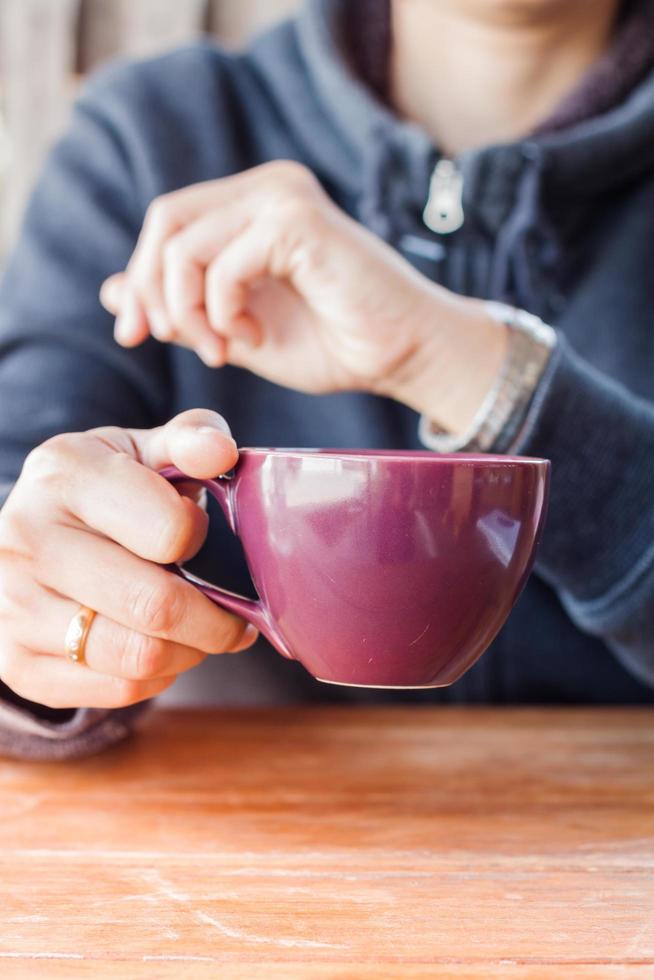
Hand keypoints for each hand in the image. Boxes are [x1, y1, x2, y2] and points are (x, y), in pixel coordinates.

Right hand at [0, 411, 256, 709]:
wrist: (32, 534)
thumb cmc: (106, 490)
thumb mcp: (144, 450)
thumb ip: (192, 440)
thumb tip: (220, 451)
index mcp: (63, 473)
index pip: (170, 531)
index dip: (202, 540)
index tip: (201, 538)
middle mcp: (25, 539)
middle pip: (155, 606)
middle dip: (216, 619)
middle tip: (235, 615)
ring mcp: (12, 605)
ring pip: (139, 657)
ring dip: (190, 651)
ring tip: (202, 631)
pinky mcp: (15, 662)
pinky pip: (116, 690)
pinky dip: (157, 676)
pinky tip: (160, 648)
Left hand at [101, 162, 506, 433]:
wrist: (406, 355)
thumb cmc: (337, 344)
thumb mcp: (239, 331)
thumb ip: (183, 309)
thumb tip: (112, 291)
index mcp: (253, 206)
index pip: (167, 222)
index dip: (139, 278)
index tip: (134, 333)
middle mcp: (267, 187)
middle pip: (165, 221)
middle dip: (154, 292)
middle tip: (178, 344)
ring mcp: (283, 198)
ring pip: (184, 244)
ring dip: (189, 311)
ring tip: (226, 350)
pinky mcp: (298, 222)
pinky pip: (222, 265)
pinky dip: (224, 312)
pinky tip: (256, 340)